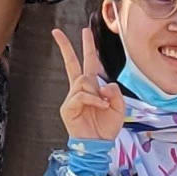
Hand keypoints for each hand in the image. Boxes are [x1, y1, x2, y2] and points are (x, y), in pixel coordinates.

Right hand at [54, 25, 125, 146]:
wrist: (98, 145)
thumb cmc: (107, 127)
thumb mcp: (119, 107)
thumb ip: (115, 93)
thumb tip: (105, 84)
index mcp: (93, 86)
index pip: (88, 62)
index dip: (87, 46)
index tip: (84, 30)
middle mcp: (80, 89)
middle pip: (71, 63)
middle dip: (65, 46)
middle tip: (56, 31)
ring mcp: (72, 98)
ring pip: (83, 81)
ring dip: (96, 91)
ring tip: (102, 104)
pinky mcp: (68, 108)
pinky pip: (81, 95)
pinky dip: (93, 100)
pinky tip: (100, 106)